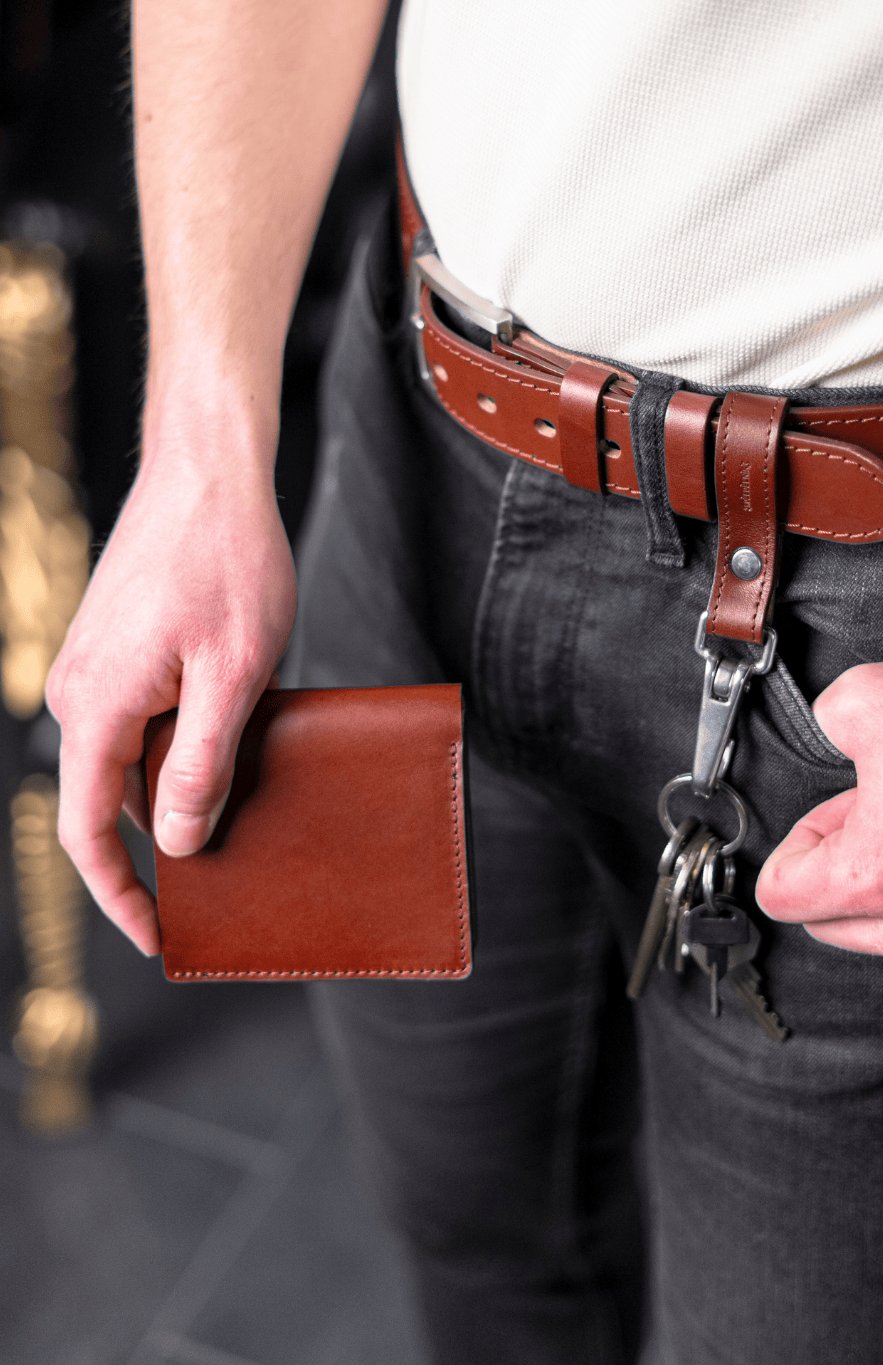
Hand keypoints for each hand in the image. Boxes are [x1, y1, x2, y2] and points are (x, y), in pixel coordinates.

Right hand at [44, 411, 296, 956]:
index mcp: (97, 706)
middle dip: (166, 845)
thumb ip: (203, 763)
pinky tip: (243, 742)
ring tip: (249, 809)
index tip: (160, 937)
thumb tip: (179, 842)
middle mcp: (82, 692)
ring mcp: (99, 668)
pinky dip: (189, 744)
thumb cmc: (227, 560)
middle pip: (116, 800)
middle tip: (229, 880)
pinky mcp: (123, 650)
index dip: (122, 895)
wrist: (210, 471)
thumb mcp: (233, 673)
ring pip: (137, 759)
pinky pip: (149, 720)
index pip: (90, 830)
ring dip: (186, 787)